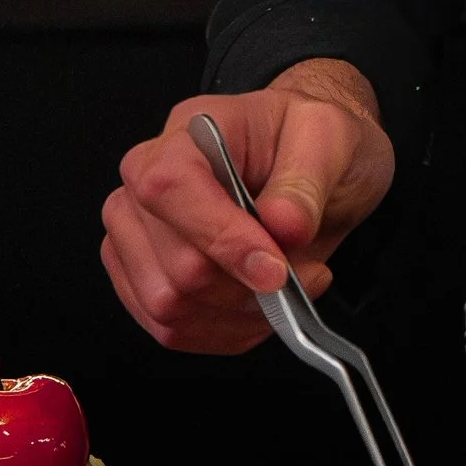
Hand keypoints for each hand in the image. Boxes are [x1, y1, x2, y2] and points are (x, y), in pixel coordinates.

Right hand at [101, 61, 392, 355]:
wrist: (310, 162)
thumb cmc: (309, 139)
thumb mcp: (329, 136)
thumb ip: (305, 179)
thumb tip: (283, 226)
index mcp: (184, 134)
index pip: (170, 189)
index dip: (222, 239)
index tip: (276, 270)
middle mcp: (143, 183)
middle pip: (176, 267)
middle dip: (248, 286)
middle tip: (305, 273)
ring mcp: (136, 236)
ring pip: (171, 308)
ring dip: (241, 314)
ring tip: (288, 286)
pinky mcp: (143, 280)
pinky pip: (173, 330)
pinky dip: (227, 331)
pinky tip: (261, 305)